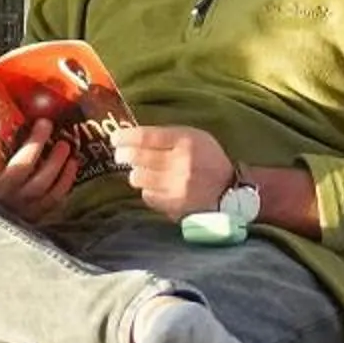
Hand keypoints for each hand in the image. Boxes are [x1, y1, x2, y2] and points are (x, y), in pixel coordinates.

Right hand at [0, 103, 76, 223]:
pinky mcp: (36, 212)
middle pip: (21, 168)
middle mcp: (3, 191)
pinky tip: (72, 164)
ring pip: (41, 184)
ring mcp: (22, 204)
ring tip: (65, 144)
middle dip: (35, 145)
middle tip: (45, 122)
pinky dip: (65, 182)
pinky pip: (54, 198)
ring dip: (56, 163)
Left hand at [122, 125, 237, 220]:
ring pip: (138, 178)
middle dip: (124, 155)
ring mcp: (177, 187)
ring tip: (143, 171)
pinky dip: (148, 190)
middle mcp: (180, 164)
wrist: (229, 191)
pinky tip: (157, 187)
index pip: (146, 137)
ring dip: (137, 174)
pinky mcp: (174, 206)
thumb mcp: (194, 137)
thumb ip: (167, 136)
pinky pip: (147, 196)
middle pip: (137, 157)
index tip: (115, 138)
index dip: (126, 137)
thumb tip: (133, 136)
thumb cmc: (208, 159)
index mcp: (186, 141)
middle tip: (121, 155)